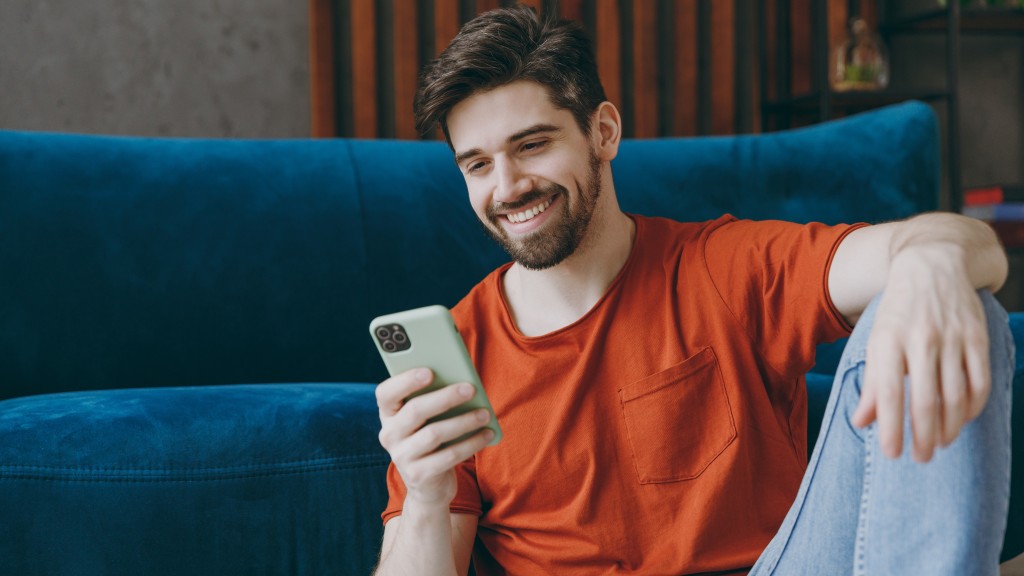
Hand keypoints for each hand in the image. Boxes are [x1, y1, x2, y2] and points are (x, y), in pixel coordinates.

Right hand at [376, 368, 494, 505]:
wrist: (429, 487)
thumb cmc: (432, 441)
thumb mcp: (427, 421)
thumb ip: (435, 400)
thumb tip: (462, 382)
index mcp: (389, 414)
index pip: (386, 393)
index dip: (405, 381)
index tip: (430, 371)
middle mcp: (389, 435)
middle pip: (415, 410)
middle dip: (445, 397)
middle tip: (470, 388)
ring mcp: (402, 457)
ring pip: (434, 433)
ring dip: (463, 421)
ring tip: (485, 414)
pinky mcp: (419, 475)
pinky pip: (448, 456)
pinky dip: (471, 443)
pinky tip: (487, 434)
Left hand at [851, 245, 990, 461]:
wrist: (932, 265)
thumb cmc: (898, 312)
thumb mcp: (876, 341)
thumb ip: (871, 383)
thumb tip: (861, 422)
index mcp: (888, 341)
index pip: (889, 394)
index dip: (891, 428)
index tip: (893, 454)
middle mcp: (919, 340)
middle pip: (925, 400)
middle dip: (923, 436)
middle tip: (922, 459)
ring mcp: (951, 338)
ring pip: (955, 396)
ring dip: (950, 427)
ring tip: (940, 444)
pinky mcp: (977, 336)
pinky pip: (980, 381)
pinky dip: (973, 407)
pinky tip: (963, 420)